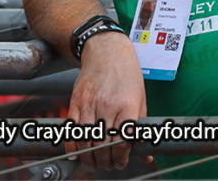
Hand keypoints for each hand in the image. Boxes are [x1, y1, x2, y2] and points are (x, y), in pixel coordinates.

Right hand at [65, 32, 150, 170]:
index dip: (121, 157)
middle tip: (109, 165)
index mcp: (128, 105)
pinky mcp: (75, 102)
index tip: (122, 162)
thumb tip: (145, 154)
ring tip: (95, 162)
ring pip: (86, 141)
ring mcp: (89, 104)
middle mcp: (108, 105)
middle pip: (103, 144)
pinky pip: (71, 130)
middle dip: (106, 161)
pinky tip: (77, 153)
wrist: (107, 51)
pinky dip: (72, 146)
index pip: (123, 140)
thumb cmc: (127, 74)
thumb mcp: (141, 98)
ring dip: (89, 158)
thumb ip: (141, 127)